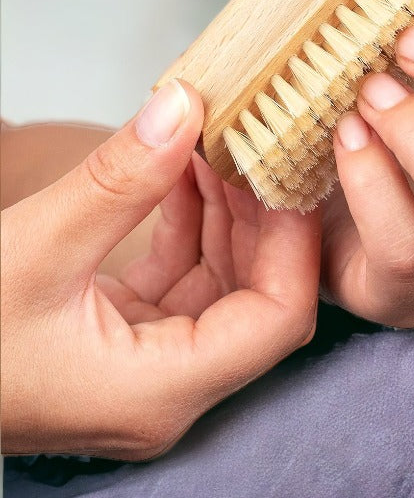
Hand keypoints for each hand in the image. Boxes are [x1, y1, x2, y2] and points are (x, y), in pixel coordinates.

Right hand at [0, 80, 319, 459]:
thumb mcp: (35, 249)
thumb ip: (120, 179)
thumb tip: (183, 108)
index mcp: (161, 389)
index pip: (278, 317)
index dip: (295, 239)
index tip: (292, 171)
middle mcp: (168, 385)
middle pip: (259, 293)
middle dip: (262, 212)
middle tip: (259, 143)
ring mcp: (149, 362)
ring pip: (223, 278)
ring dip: (225, 208)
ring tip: (219, 143)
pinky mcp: (129, 335)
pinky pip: (183, 273)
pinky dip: (190, 220)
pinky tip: (185, 170)